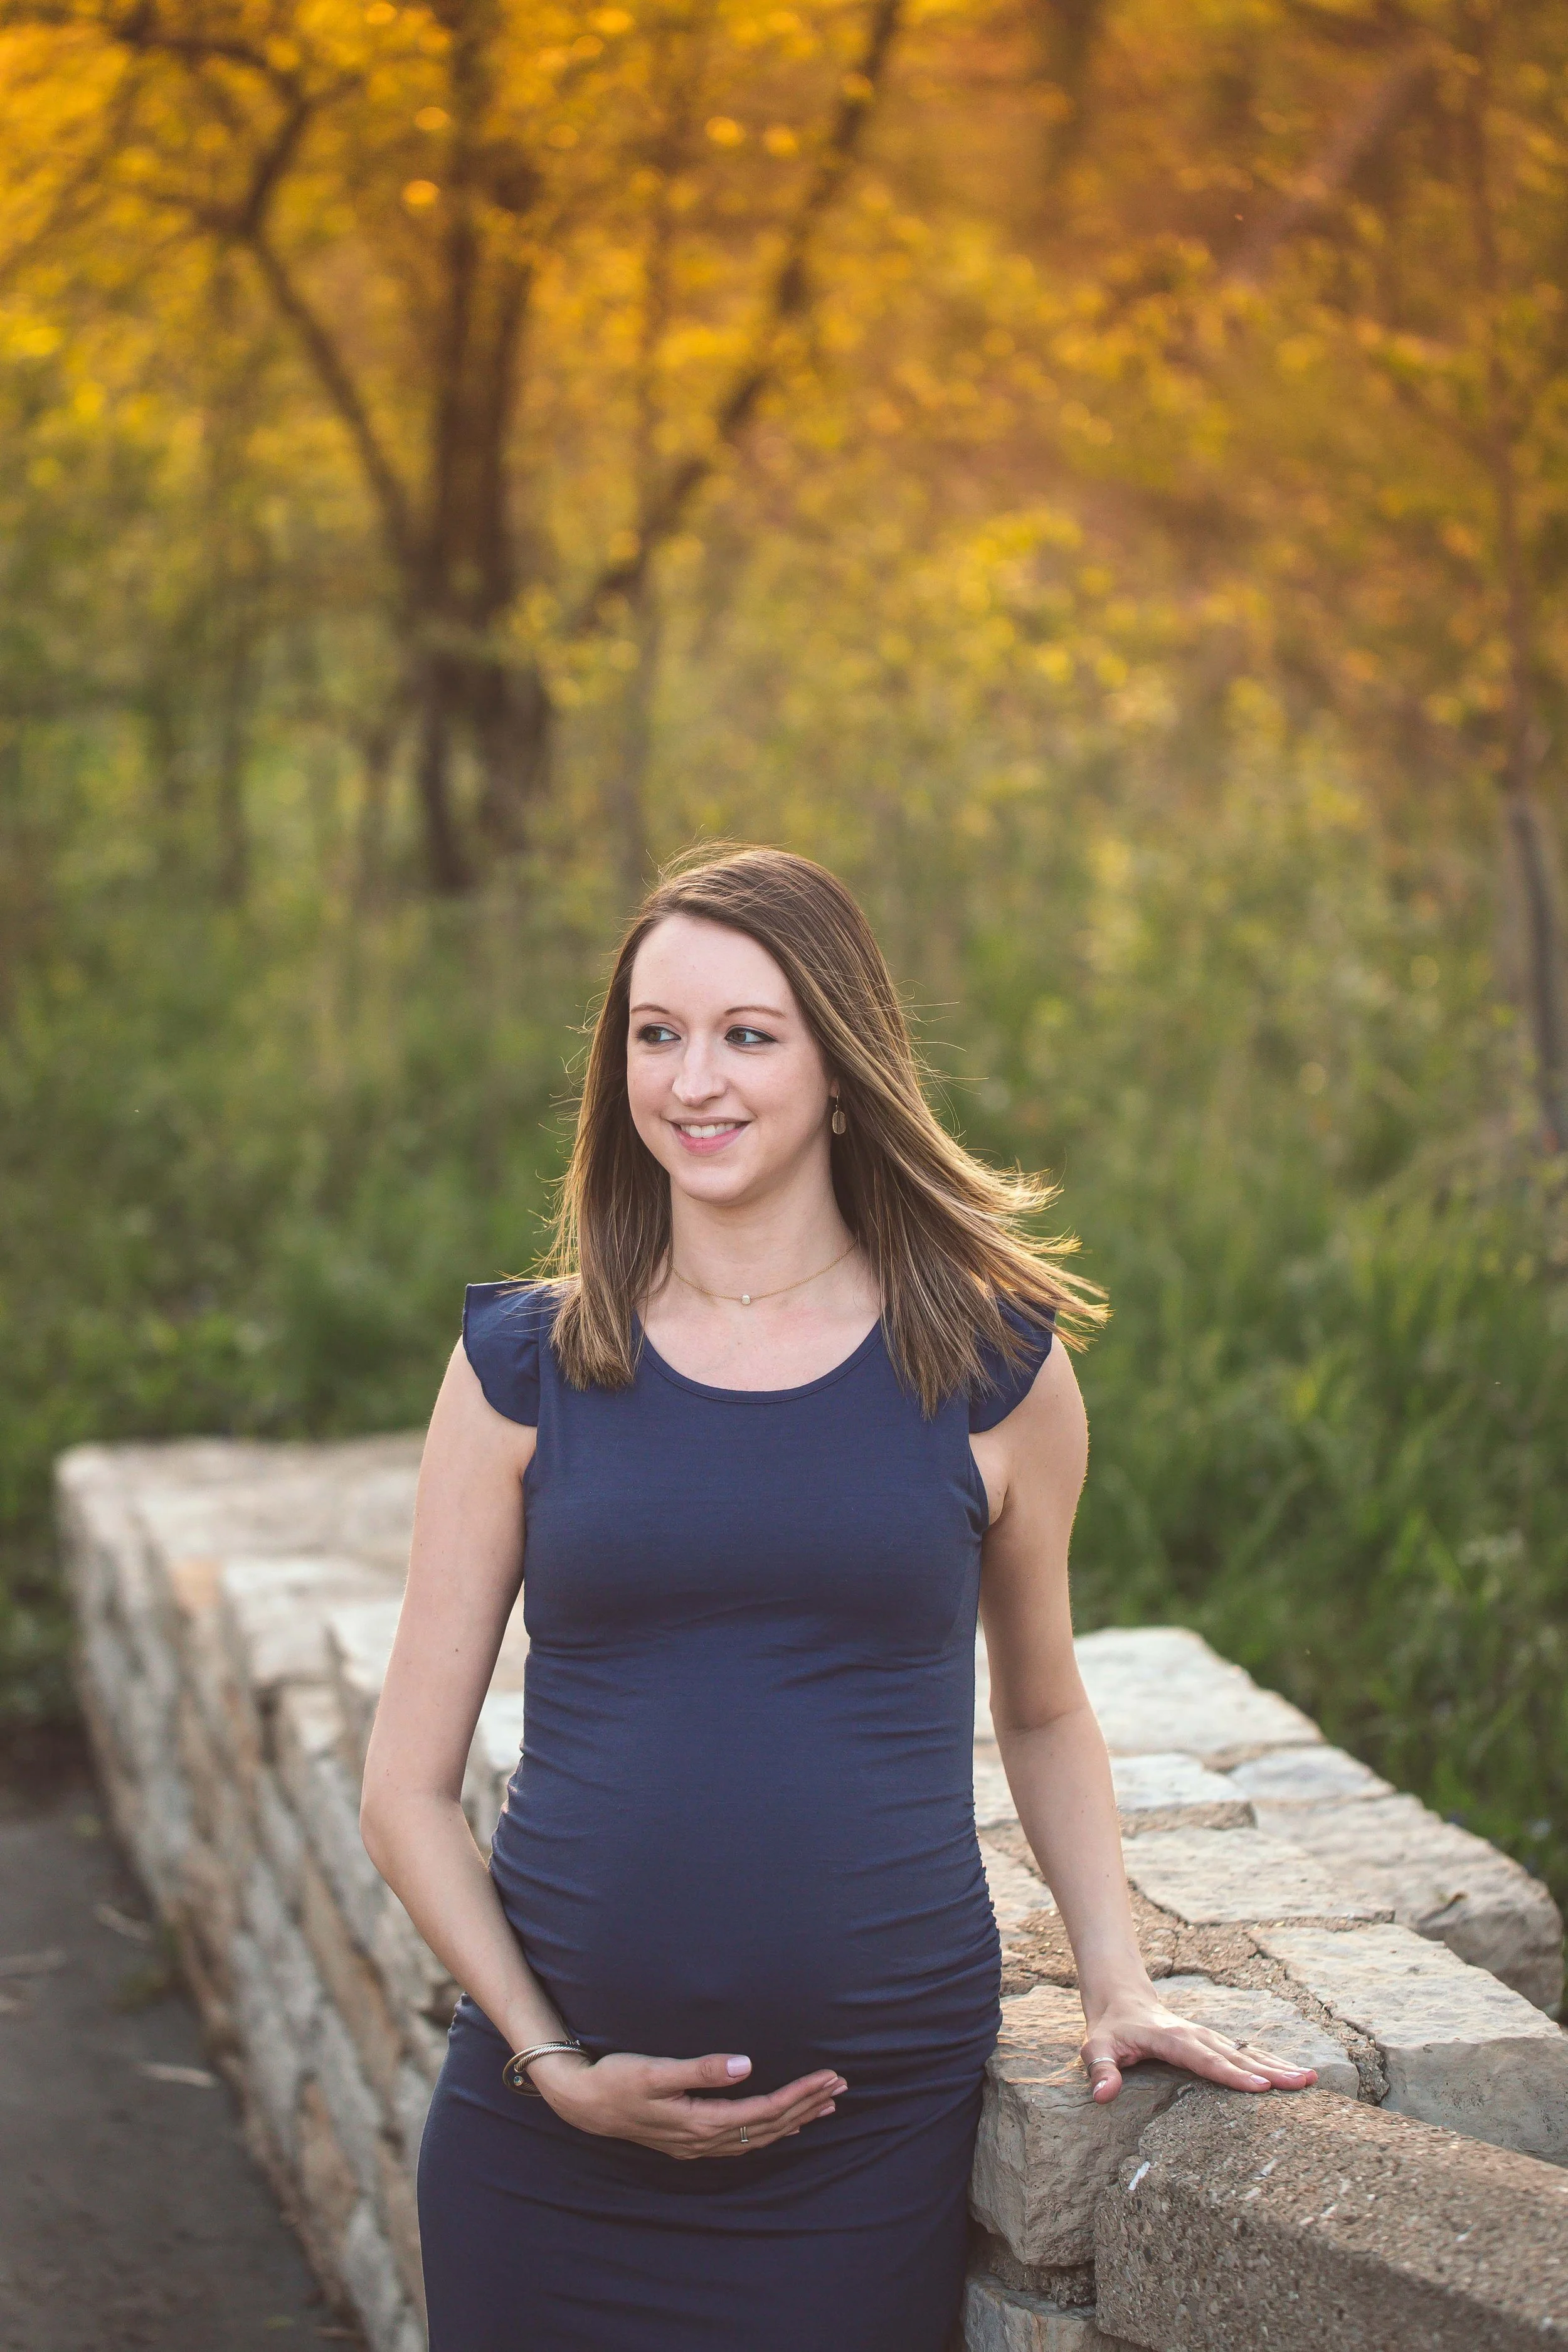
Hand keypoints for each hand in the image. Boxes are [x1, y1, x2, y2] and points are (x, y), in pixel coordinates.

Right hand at [527, 2048, 845, 2158]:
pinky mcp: (690, 2141)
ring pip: (758, 2137)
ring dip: (793, 2120)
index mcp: (702, 2122)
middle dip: (806, 2105)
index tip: (829, 2077)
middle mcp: (705, 2140)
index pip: (766, 2111)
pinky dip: (768, 2131)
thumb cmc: (617, 2079)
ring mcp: (697, 2146)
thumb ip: (701, 2069)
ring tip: (824, 2106)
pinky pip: (742, 2141)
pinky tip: (780, 2125)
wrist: (583, 2103)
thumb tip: (746, 2066)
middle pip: (769, 2126)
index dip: (800, 2094)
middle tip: (840, 2085)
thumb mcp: (655, 2070)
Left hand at [1080, 1993, 1317, 2103]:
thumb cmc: (1109, 2028)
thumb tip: (1103, 2095)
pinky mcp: (1214, 2043)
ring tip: (1309, 2079)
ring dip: (1278, 2065)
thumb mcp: (1095, 2047)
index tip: (1261, 2089)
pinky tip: (1294, 2073)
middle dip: (1271, 2071)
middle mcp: (1197, 2036)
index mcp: (1173, 2039)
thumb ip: (1100, 2069)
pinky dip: (1270, 2062)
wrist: (1121, 1998)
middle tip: (1303, 2084)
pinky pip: (1244, 2054)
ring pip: (1246, 2054)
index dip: (1233, 2075)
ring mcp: (1208, 2038)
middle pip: (1237, 2057)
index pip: (1206, 2060)